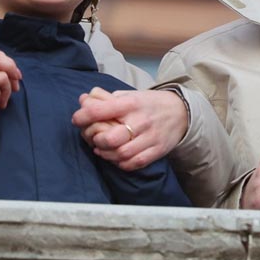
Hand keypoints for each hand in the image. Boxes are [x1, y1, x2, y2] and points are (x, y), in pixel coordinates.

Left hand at [72, 87, 188, 170]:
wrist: (181, 112)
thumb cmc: (149, 104)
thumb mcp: (130, 95)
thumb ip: (107, 99)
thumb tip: (83, 100)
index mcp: (132, 103)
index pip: (102, 110)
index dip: (84, 116)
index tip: (77, 119)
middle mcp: (141, 121)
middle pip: (111, 138)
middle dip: (97, 140)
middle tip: (94, 138)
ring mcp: (150, 137)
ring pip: (121, 154)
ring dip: (106, 154)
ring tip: (102, 149)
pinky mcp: (157, 150)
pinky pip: (134, 163)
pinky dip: (121, 163)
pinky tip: (116, 157)